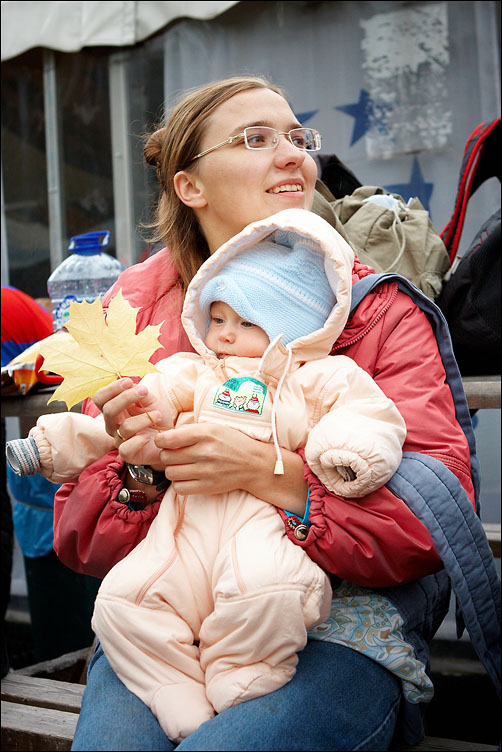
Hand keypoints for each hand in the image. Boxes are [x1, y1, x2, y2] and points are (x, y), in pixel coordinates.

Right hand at [92, 378, 171, 466]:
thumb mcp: (151, 401)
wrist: (170, 439)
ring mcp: (119, 440)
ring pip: (124, 427)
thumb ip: (140, 393)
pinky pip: (126, 448)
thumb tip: (130, 385)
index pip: (100, 398)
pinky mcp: (127, 454)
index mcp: (115, 409)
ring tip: (158, 415)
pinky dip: (139, 441)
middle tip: (143, 391)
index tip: (128, 382)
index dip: (111, 389)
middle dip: (126, 397)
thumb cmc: (157, 418)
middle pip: (108, 410)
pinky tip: (149, 437)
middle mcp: (113, 425)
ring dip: (144, 418)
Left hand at [154, 423, 307, 513]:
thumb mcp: (214, 428)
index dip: (160, 440)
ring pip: (170, 473)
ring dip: (172, 469)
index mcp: (205, 433)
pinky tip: (187, 477)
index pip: (167, 439)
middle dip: (167, 455)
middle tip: (175, 454)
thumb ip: (190, 431)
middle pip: (166, 457)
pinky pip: (179, 488)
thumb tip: (165, 437)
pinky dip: (179, 483)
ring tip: (182, 466)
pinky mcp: (207, 487)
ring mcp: (205, 472)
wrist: (254, 464)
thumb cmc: (232, 442)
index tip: (164, 442)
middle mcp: (204, 452)